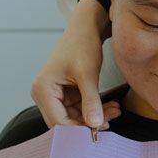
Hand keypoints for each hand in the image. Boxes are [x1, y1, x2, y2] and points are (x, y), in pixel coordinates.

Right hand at [30, 0, 121, 129]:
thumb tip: (95, 125)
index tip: (99, 129)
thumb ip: (91, 101)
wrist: (86, 28)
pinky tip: (110, 106)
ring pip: (73, 117)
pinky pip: (78, 109)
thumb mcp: (88, 74)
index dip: (78, 129)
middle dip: (87, 123)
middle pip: (64, 122)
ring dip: (94, 116)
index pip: (58, 122)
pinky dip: (94, 109)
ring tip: (114, 110)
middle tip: (110, 120)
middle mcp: (43, 93)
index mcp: (43, 89)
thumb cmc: (82, 44)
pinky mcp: (65, 93)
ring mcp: (54, 94)